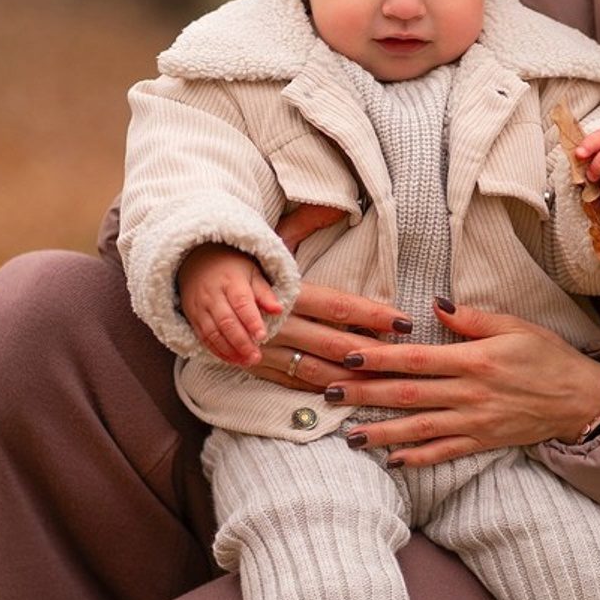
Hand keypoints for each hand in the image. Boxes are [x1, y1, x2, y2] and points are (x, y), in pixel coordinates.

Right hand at [178, 244, 281, 366]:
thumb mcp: (252, 272)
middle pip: (226, 322)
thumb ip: (264, 292)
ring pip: (213, 333)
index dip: (251, 321)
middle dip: (242, 342)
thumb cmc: (232, 268)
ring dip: (230, 351)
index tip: (262, 336)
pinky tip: (232, 360)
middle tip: (256, 357)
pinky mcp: (193, 318)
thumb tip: (279, 310)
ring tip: (246, 362)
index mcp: (231, 282)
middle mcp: (213, 295)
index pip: (241, 303)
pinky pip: (204, 338)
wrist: (196, 261)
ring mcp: (200, 308)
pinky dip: (217, 351)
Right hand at [241, 205, 414, 388]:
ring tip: (384, 381)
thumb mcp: (274, 243)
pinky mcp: (258, 367)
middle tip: (405, 360)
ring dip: (351, 378)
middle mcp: (281, 323)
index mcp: (289, 292)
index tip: (403, 321)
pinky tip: (347, 392)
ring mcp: (269, 350)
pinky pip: (295, 383)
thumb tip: (338, 208)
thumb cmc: (245, 264)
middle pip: (335, 343)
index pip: (340, 306)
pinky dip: (321, 388)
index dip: (373, 315)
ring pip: (318, 370)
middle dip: (372, 354)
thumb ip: (306, 226)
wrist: (195, 288)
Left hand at [324, 299, 599, 466]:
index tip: (348, 356)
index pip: (416, 359)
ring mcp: (475, 422)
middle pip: (408, 395)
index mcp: (474, 360)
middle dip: (365, 395)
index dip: (380, 359)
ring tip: (348, 435)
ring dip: (381, 432)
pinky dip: (417, 458)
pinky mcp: (483, 442)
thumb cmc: (548, 357)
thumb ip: (472, 319)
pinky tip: (390, 460)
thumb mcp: (514, 326)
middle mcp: (470, 394)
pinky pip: (444, 453)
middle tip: (330, 394)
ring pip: (419, 429)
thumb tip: (435, 306)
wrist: (582, 399)